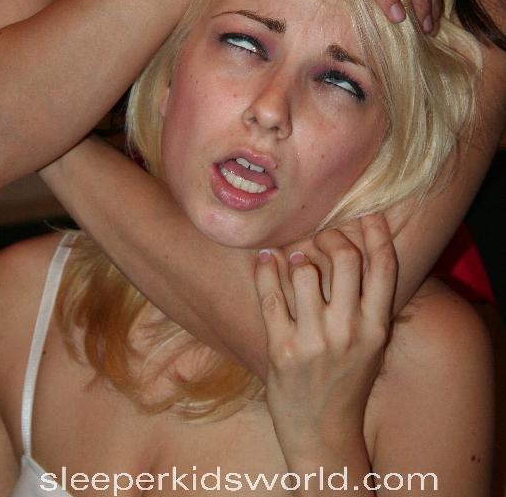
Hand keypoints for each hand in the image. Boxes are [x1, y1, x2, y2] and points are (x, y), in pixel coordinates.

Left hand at [254, 215, 397, 461]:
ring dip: (296, 256)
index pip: (384, 266)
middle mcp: (349, 332)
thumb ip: (368, 302)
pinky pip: (269, 296)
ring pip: (304, 271)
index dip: (377, 233)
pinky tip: (263, 260)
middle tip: (321, 237)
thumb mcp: (370, 344)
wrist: (323, 434)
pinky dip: (264, 271)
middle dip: (331, 237)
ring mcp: (314, 341)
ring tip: (293, 257)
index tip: (367, 214)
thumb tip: (358, 248)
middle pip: (346, 258)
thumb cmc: (346, 381)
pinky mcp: (282, 350)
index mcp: (376, 328)